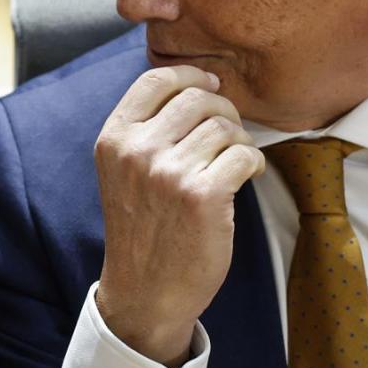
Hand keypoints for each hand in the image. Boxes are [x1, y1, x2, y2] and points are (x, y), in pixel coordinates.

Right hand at [94, 66, 264, 367]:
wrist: (145, 292)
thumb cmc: (142, 228)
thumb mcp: (122, 171)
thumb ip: (146, 129)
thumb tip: (201, 84)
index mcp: (114, 139)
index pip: (156, 79)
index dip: (192, 75)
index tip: (211, 86)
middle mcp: (137, 151)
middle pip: (198, 97)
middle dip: (224, 111)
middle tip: (229, 136)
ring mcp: (169, 173)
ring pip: (225, 126)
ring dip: (240, 141)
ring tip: (234, 162)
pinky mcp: (203, 196)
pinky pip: (245, 154)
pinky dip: (253, 163)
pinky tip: (246, 177)